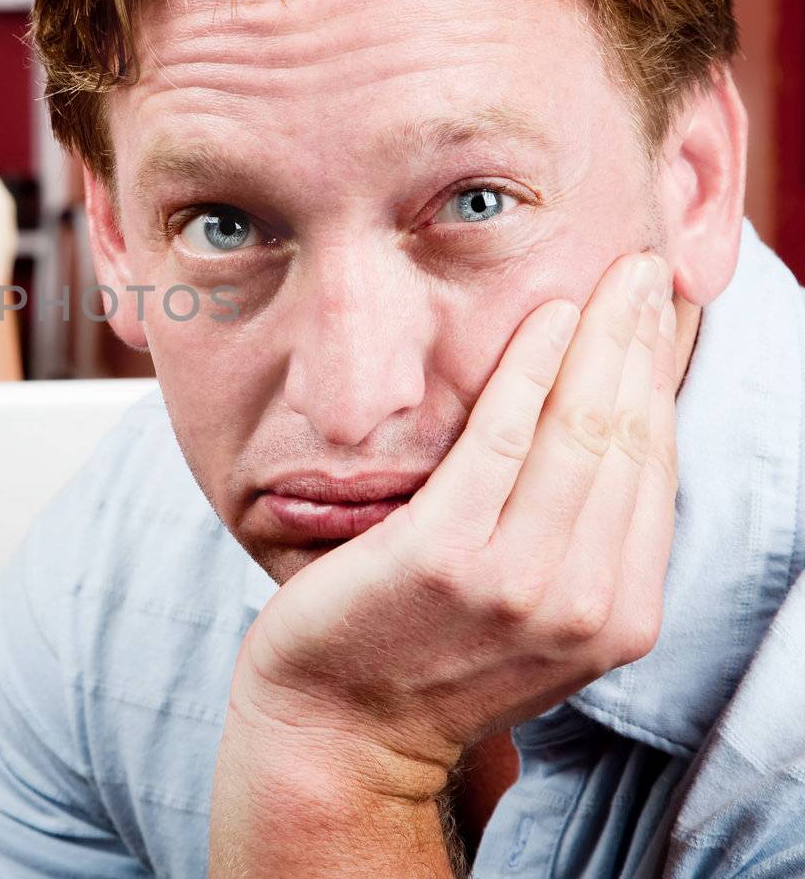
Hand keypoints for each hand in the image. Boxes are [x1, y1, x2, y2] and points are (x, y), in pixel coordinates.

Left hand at [223, 252, 678, 803]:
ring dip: (603, 339)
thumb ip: (573, 542)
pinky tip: (545, 317)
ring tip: (611, 277)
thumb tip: (602, 436)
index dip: (662, 382)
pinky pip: (504, 439)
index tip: (662, 317)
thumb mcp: (529, 613)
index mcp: (618, 615)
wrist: (337, 728)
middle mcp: (586, 603)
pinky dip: (530, 369)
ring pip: (583, 430)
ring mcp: (521, 583)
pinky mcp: (448, 556)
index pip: (654, 469)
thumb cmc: (420, 654)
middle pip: (630, 439)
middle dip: (644, 342)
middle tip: (646, 270)